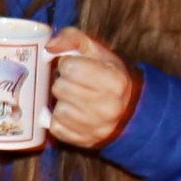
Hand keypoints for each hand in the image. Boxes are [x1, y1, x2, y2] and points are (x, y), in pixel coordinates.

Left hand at [45, 28, 141, 149]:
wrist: (131, 111)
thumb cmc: (111, 76)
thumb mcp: (98, 52)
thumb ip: (73, 39)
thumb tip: (49, 47)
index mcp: (114, 81)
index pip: (70, 67)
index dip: (68, 64)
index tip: (77, 67)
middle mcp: (107, 107)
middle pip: (60, 88)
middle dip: (64, 82)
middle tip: (74, 83)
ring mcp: (97, 127)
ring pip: (58, 110)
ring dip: (62, 102)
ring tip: (74, 98)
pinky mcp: (85, 141)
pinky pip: (57, 128)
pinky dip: (60, 120)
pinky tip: (72, 113)